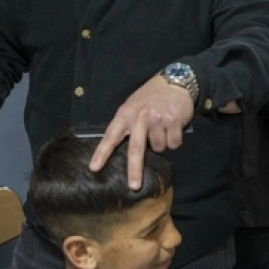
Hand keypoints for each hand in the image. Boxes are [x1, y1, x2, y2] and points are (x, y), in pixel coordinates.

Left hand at [90, 75, 194, 189]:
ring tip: (162, 129)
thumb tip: (122, 148)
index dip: (102, 153)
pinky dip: (174, 140)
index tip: (94, 168)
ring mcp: (158, 119)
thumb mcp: (132, 106)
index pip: (110, 136)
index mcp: (125, 114)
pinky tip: (173, 128)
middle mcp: (140, 117)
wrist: (174, 83)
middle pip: (136, 149)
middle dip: (134, 169)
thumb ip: (127, 124)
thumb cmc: (150, 97)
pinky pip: (174, 143)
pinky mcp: (174, 122)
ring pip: (159, 147)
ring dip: (161, 144)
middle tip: (134, 186)